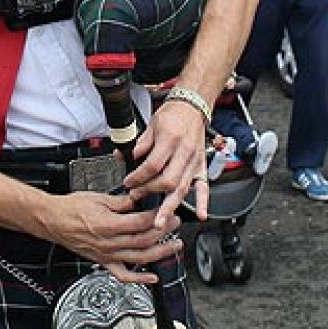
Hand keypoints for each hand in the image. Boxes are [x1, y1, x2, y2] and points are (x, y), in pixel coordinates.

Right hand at [38, 192, 180, 285]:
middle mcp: (109, 242)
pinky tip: (152, 277)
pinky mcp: (103, 261)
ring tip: (174, 246)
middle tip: (175, 223)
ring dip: (160, 253)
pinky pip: (123, 275)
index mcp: (109, 224)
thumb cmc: (71, 208)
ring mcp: (107, 254)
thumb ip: (121, 201)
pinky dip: (139, 279)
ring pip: (139, 258)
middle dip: (164, 231)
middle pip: (144, 240)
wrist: (53, 220)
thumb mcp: (98, 197)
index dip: (157, 217)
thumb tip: (139, 198)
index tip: (167, 210)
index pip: (141, 222)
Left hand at [125, 95, 209, 228]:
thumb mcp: (151, 124)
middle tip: (136, 196)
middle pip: (168, 180)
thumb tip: (123, 157)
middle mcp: (184, 152)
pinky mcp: (201, 166)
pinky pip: (204, 186)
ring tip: (160, 221)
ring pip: (183, 187)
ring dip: (170, 206)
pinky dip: (202, 202)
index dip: (138, 177)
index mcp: (170, 139)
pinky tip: (200, 214)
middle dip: (150, 191)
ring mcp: (194, 161)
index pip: (153, 165)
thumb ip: (139, 144)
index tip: (128, 182)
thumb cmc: (172, 115)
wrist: (192, 107)